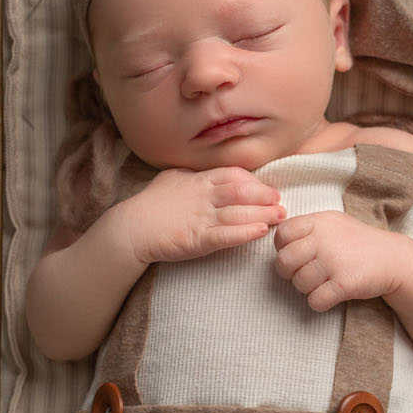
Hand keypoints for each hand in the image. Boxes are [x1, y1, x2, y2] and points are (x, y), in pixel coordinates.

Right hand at [115, 166, 286, 264]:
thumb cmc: (150, 204)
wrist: (131, 228)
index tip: (267, 190)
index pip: (233, 175)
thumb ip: (193, 175)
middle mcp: (202, 196)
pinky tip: (260, 232)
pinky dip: (244, 233)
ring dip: (262, 215)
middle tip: (281, 202)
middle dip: (264, 197)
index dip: (254, 182)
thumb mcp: (172, 179)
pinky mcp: (196, 239)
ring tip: (279, 217)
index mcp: (198, 180)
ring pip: (237, 213)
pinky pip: (225, 235)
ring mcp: (200, 217)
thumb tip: (208, 173)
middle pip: (241, 192)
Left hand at [272, 210, 406, 310]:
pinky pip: (315, 301)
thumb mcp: (334, 223)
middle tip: (305, 274)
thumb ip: (308, 228)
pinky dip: (319, 303)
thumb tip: (278, 240)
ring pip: (298, 284)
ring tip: (323, 283)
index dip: (283, 248)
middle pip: (284, 262)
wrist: (394, 259)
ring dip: (307, 289)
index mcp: (319, 222)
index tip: (296, 255)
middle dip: (290, 273)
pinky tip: (330, 295)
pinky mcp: (343, 284)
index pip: (282, 234)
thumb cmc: (359, 243)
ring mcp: (333, 261)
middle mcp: (323, 239)